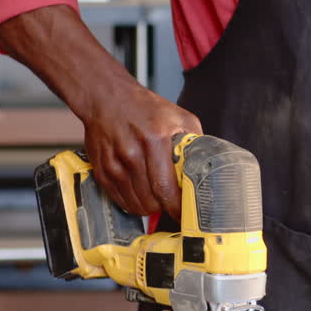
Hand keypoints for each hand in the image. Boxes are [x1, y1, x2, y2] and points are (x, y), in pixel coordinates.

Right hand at [81, 80, 201, 220]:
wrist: (108, 98)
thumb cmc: (147, 108)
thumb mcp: (181, 117)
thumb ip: (195, 142)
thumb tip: (209, 165)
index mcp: (155, 140)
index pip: (166, 187)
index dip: (177, 206)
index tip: (186, 213)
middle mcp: (132, 154)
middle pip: (150, 200)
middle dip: (164, 206)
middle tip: (172, 202)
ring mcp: (114, 163)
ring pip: (134, 204)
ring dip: (148, 206)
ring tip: (156, 196)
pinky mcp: (102, 170)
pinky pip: (119, 199)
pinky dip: (131, 201)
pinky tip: (140, 191)